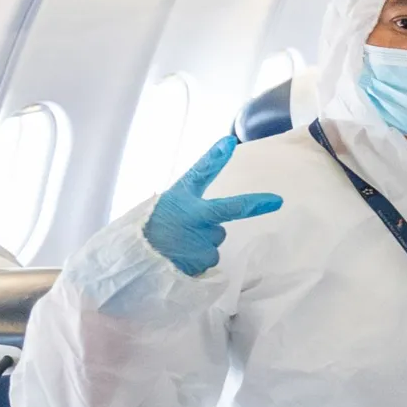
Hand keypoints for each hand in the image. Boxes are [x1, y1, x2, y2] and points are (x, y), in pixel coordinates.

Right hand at [142, 135, 282, 276]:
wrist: (129, 264)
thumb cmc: (145, 236)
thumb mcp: (160, 213)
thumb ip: (186, 210)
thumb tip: (211, 220)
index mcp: (178, 198)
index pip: (198, 173)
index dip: (215, 157)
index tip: (230, 142)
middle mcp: (192, 215)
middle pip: (231, 208)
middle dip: (255, 204)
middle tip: (276, 201)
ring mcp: (199, 237)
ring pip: (215, 238)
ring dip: (202, 244)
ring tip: (177, 249)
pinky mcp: (202, 259)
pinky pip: (210, 259)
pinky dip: (197, 262)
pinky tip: (179, 261)